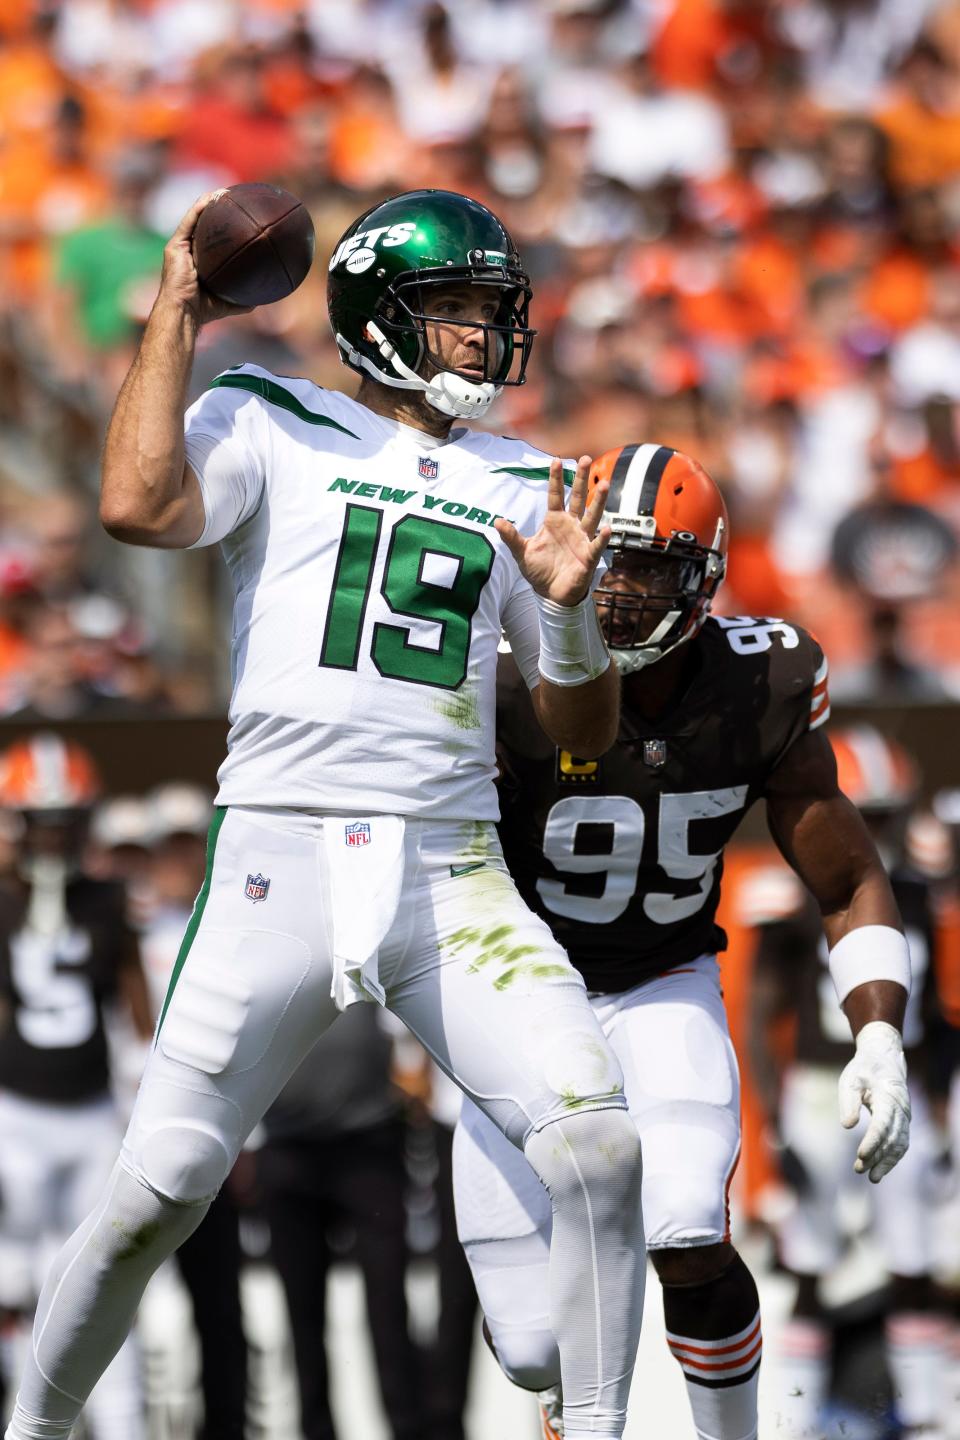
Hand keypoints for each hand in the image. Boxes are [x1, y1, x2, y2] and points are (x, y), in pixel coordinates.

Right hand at [158, 192, 253, 327]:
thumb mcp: (229, 303)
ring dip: (209, 202)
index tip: (241, 218)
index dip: (226, 228)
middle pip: (204, 226)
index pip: (213, 240)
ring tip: (225, 192)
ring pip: (196, 218)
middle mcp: (189, 251)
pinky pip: (189, 221)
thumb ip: (245, 299)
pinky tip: (213, 197)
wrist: (183, 311)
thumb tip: (266, 297)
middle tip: (235, 200)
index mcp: (200, 262)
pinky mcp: (175, 245)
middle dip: (218, 210)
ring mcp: (180, 247)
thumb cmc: (204, 310)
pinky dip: (200, 207)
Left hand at [494, 455, 610, 605]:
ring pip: (592, 516)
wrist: (552, 594)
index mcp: (554, 521)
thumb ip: (512, 537)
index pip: (555, 495)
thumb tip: (496, 521)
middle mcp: (571, 525)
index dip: (555, 479)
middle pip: (577, 498)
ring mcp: (582, 539)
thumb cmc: (539, 571)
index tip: (555, 460)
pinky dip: (602, 538)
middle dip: (581, 479)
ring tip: (604, 483)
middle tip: (585, 459)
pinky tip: (607, 528)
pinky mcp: (588, 556)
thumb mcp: (522, 553)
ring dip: (598, 501)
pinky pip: (596, 545)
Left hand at [838, 1021, 910, 1181]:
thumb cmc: (864, 1069)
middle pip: (892, 1138)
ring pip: (900, 1144)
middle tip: (858, 1170)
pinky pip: (901, 1143)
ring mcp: (905, 1116)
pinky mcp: (903, 1122)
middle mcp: (901, 1108)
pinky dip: (893, 1158)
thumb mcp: (851, 1079)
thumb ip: (849, 1101)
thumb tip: (847, 1126)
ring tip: (871, 1177)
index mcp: (888, 1096)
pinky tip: (880, 1169)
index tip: (860, 1156)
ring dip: (887, 1162)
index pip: (882, 1124)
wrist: (884, 1059)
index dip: (873, 1142)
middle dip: (877, 1156)